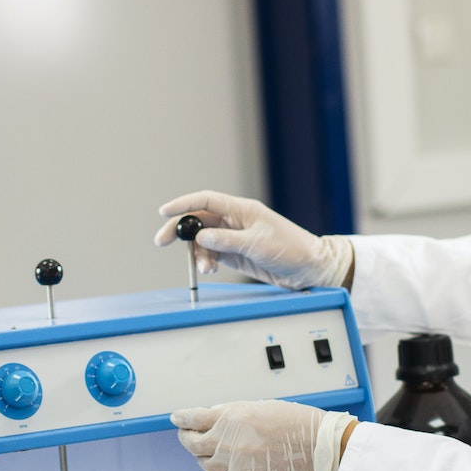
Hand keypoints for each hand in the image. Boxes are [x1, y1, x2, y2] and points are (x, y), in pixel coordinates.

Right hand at [155, 191, 352, 290]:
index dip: (183, 204)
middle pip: (198, 221)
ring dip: (197, 253)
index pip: (206, 201)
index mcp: (241, 209)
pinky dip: (207, 261)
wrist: (309, 268)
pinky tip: (210, 269)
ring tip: (205, 268)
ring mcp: (233, 238)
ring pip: (203, 241)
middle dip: (180, 230)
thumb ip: (227, 241)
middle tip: (161, 242)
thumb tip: (200, 238)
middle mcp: (234, 221)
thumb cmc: (290, 248)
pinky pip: (212, 254)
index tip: (164, 212)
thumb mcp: (258, 244)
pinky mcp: (235, 254)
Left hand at [172, 400, 354, 470]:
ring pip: (203, 462)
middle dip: (186, 438)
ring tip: (211, 452)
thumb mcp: (259, 407)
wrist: (319, 446)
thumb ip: (232, 415)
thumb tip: (212, 422)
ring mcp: (233, 461)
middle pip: (192, 442)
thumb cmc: (296, 423)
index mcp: (231, 414)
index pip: (193, 417)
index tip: (176, 418)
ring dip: (204, 457)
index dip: (181, 418)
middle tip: (187, 436)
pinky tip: (223, 469)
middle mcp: (227, 438)